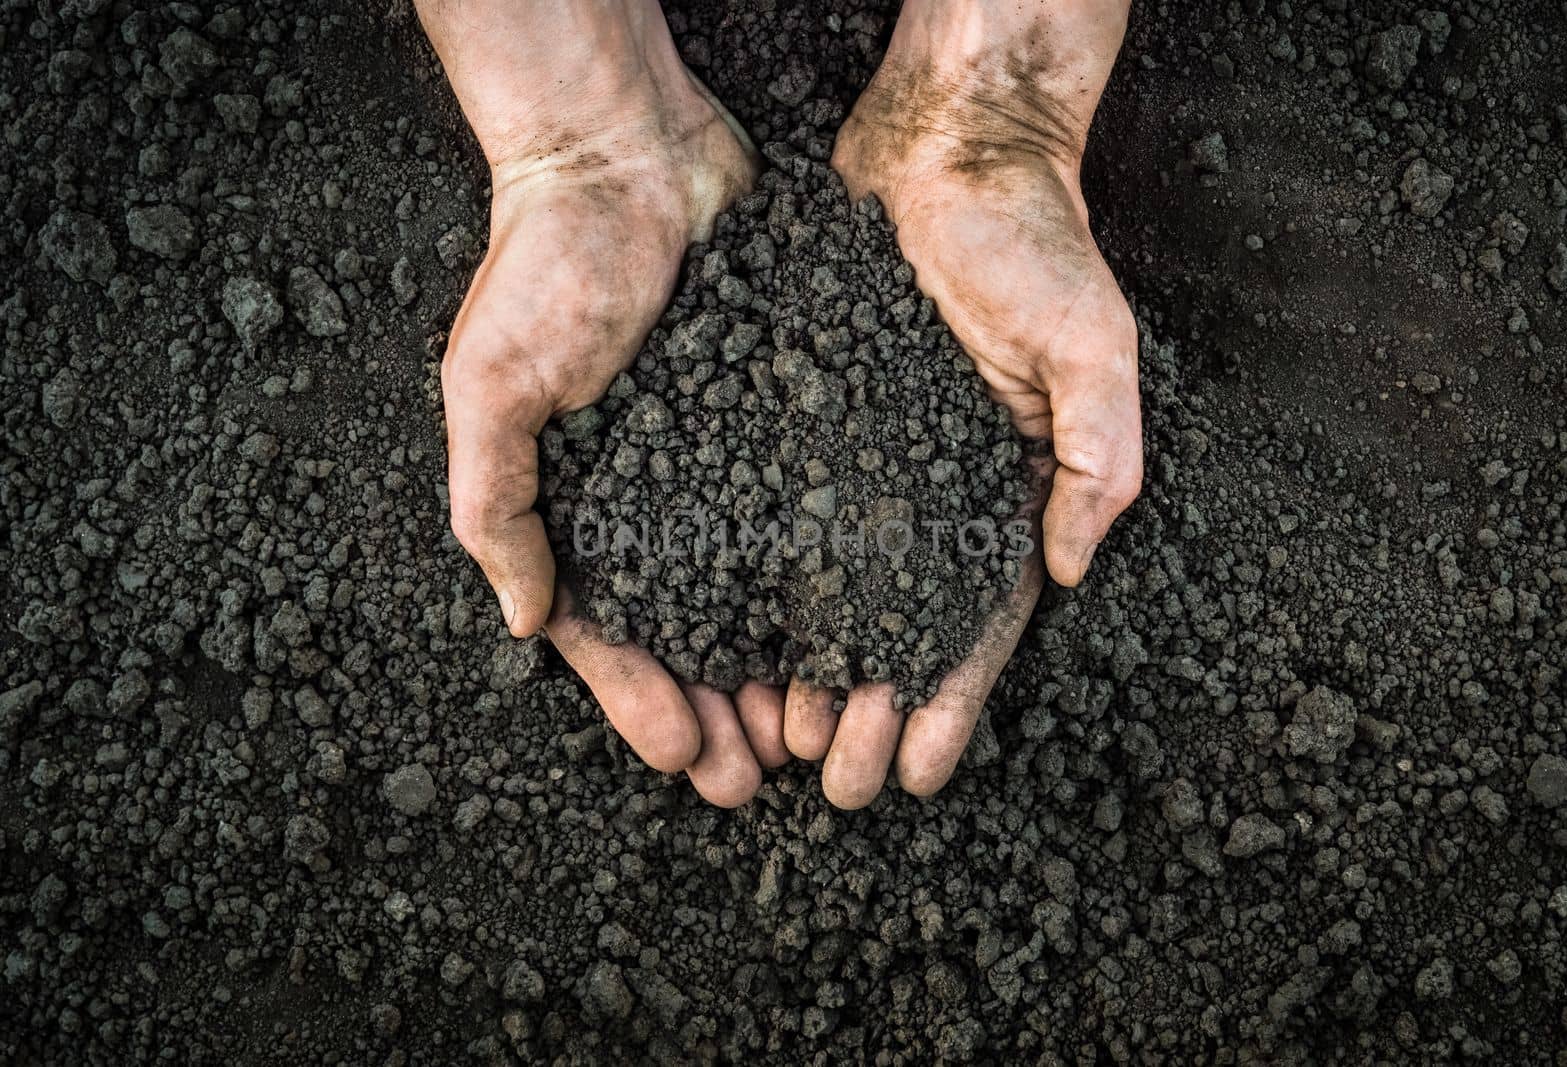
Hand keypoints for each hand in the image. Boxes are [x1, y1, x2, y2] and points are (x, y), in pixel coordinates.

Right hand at [421, 0, 784, 804]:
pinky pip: (806, 518)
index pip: (607, 633)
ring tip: (817, 733)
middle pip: (689, 635)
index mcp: (575, 509)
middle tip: (762, 778)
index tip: (687, 757)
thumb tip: (525, 622)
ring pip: (757, 595)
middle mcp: (651, 501)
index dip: (641, 702)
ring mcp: (719, 467)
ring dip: (780, 669)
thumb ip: (497, 505)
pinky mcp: (779, 426)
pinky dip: (827, 581)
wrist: (628, 158)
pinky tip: (861, 630)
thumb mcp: (489, 388)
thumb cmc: (543, 270)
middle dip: (720, 711)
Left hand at [790, 0, 1140, 806]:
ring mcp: (863, 465)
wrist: (945, 155)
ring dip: (805, 672)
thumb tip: (1069, 569)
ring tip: (775, 739)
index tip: (920, 774)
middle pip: (893, 630)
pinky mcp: (805, 425)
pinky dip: (756, 585)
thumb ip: (1095, 457)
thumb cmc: (1033, 242)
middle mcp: (928, 494)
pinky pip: (776, 517)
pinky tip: (728, 638)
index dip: (950, 702)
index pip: (977, 624)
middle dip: (868, 713)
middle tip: (834, 784)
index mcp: (1001, 494)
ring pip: (827, 594)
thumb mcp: (1092, 348)